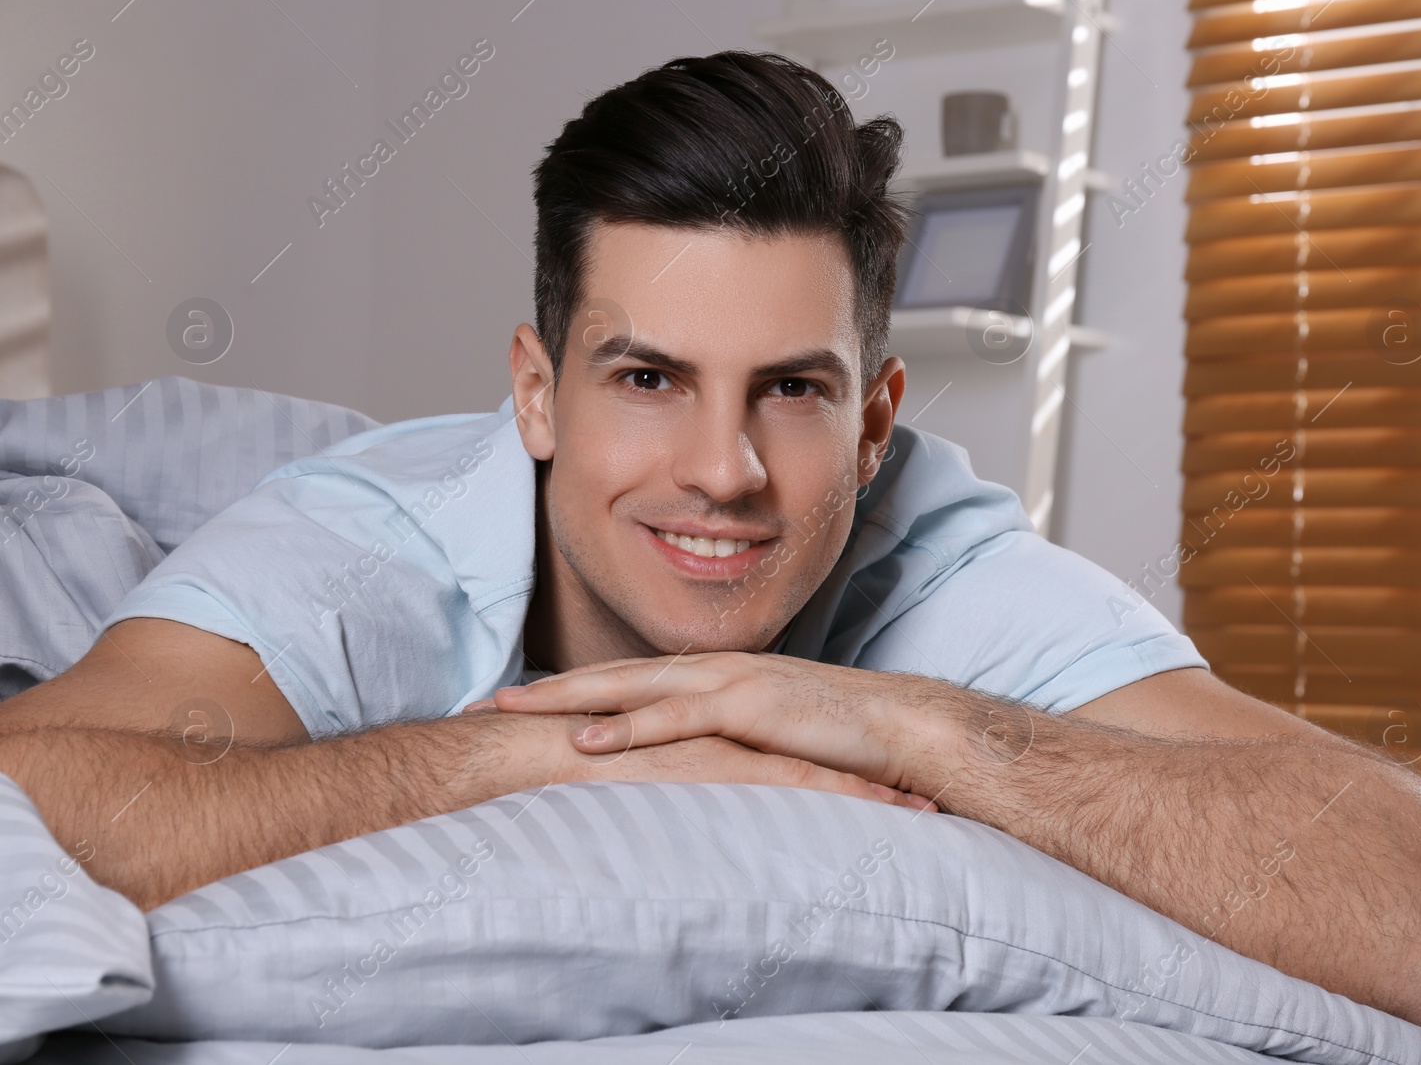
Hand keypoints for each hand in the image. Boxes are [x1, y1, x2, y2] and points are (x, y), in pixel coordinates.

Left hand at [474, 706, 930, 810]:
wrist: (902, 729)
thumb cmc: (840, 742)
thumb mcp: (769, 745)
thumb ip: (726, 752)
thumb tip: (689, 782)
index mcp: (714, 679)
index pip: (628, 683)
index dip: (570, 693)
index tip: (516, 708)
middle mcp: (713, 672)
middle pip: (612, 675)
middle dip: (545, 689)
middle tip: (483, 703)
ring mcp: (730, 683)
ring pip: (631, 686)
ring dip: (567, 699)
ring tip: (510, 710)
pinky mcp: (751, 708)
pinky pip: (677, 719)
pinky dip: (627, 729)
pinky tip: (584, 743)